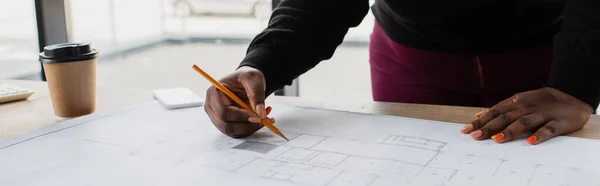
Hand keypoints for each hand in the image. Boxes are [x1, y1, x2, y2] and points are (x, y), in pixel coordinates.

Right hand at [204, 66, 273, 137]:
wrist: (247, 81)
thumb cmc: (247, 77)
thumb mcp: (254, 79)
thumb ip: (257, 94)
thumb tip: (260, 114)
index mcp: (214, 93)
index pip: (224, 112)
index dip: (241, 116)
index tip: (258, 116)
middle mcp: (212, 107)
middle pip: (226, 125)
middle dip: (247, 125)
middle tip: (264, 120)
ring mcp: (217, 117)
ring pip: (233, 131)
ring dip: (251, 128)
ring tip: (265, 117)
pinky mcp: (225, 123)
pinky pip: (237, 133)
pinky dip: (251, 129)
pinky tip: (260, 119)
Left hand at [460, 87, 592, 144]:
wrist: (572, 95)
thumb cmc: (541, 102)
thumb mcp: (519, 101)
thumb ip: (500, 108)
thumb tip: (478, 115)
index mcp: (516, 103)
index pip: (495, 112)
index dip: (480, 121)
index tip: (466, 130)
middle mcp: (527, 108)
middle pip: (506, 117)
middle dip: (489, 127)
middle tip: (476, 136)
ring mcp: (543, 114)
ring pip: (525, 122)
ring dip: (510, 130)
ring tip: (497, 139)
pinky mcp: (559, 122)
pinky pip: (550, 128)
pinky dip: (540, 134)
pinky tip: (531, 141)